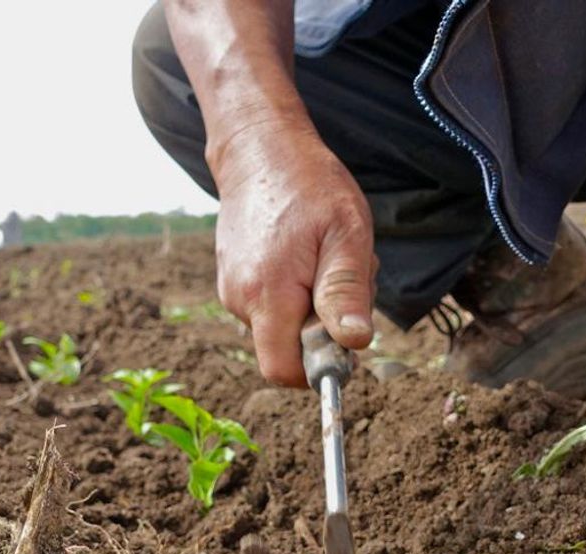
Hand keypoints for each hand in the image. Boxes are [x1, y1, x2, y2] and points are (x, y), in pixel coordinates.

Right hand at [210, 121, 376, 385]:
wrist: (260, 149)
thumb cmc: (309, 186)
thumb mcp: (346, 234)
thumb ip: (345, 292)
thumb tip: (353, 345)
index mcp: (267, 295)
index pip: (283, 370)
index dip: (317, 367)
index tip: (342, 335)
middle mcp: (239, 301)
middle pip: (286, 349)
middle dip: (322, 328)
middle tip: (340, 274)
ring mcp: (232, 291)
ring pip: (282, 327)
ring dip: (312, 305)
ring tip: (323, 255)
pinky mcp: (233, 280)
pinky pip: (271, 306)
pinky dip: (297, 291)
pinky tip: (306, 253)